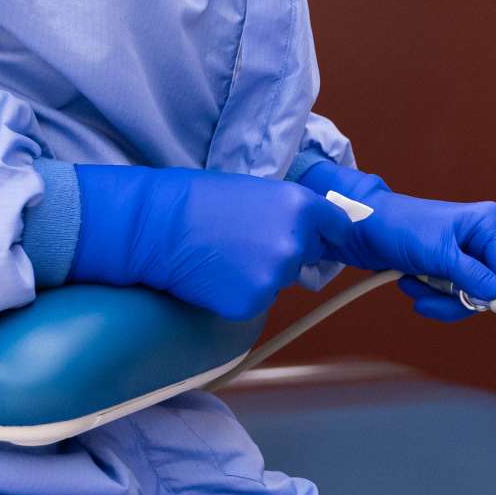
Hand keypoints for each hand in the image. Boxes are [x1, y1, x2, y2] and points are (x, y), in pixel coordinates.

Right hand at [67, 163, 351, 319]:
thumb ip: (288, 212)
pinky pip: (257, 301)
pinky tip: (216, 275)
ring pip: (280, 280)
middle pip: (306, 254)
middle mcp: (295, 243)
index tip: (323, 236)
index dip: (327, 231)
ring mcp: (275, 277)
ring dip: (261, 273)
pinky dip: (240, 292)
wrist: (156, 226)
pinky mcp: (252, 303)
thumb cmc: (197, 200)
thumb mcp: (256, 190)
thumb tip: (308, 232)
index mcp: (301, 206)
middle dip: (286, 251)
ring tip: (224, 255)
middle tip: (246, 240)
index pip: (338, 226)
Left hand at [299, 164, 495, 325]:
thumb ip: (469, 275)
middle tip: (430, 296)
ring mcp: (469, 255)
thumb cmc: (399, 228)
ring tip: (414, 284)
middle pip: (491, 290)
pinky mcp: (453, 268)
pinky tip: (413, 281)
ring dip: (439, 300)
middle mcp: (484, 238)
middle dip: (458, 300)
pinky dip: (433, 297)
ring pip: (471, 299)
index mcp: (488, 225)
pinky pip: (455, 298)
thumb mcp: (436, 253)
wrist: (364, 229)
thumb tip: (495, 294)